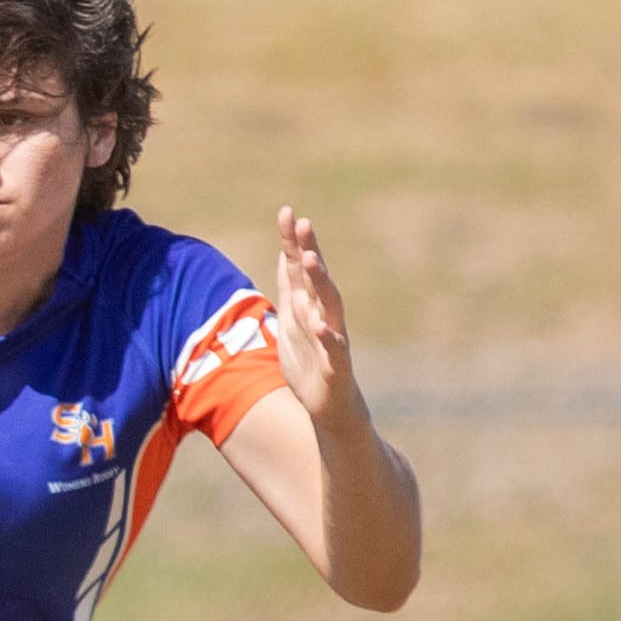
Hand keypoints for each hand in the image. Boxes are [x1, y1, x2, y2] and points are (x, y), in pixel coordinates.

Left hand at [270, 210, 367, 421]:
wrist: (328, 408)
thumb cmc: (310, 363)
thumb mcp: (291, 322)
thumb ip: (290, 290)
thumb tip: (284, 255)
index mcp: (309, 305)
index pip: (299, 268)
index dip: (293, 241)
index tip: (287, 212)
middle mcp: (323, 315)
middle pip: (316, 279)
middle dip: (309, 251)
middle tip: (303, 223)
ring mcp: (332, 338)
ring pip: (328, 306)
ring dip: (320, 282)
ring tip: (309, 259)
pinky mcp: (336, 365)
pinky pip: (334, 348)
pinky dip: (327, 336)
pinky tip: (321, 325)